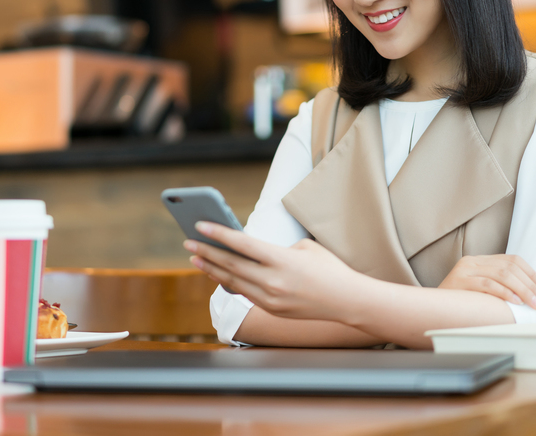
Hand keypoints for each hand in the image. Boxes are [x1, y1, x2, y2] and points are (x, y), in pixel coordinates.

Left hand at [184, 222, 363, 322]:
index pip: (242, 244)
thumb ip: (276, 249)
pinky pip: (244, 293)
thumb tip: (253, 252)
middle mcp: (272, 281)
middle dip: (206, 252)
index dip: (218, 234)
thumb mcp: (304, 248)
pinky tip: (217, 273)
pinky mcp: (272, 309)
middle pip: (231, 265)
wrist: (347, 301)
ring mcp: (270, 298)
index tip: (200, 226)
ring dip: (212, 269)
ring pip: (233, 282)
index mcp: (281, 260)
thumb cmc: (329, 268)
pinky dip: (228, 282)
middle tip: (188, 242)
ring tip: (196, 258)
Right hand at [439, 254, 535, 309]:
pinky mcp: (460, 281)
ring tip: (534, 304)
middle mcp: (472, 261)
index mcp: (479, 260)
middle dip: (530, 285)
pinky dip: (505, 293)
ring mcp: (465, 270)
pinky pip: (488, 285)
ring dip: (523, 290)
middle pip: (510, 267)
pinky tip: (516, 302)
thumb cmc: (459, 304)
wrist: (430, 308)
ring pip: (502, 275)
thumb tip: (530, 295)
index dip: (531, 274)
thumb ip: (498, 285)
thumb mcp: (480, 290)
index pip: (512, 260)